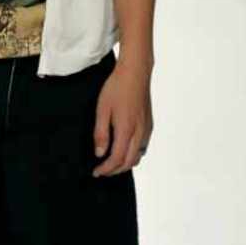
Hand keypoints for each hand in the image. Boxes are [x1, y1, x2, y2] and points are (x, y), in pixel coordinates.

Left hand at [92, 60, 152, 176]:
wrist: (135, 73)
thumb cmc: (117, 87)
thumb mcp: (102, 109)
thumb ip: (101, 133)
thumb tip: (100, 153)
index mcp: (126, 130)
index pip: (116, 159)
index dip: (106, 169)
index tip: (96, 172)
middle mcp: (139, 133)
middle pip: (129, 162)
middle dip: (115, 170)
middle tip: (102, 171)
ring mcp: (146, 129)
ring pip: (137, 156)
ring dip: (125, 163)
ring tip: (111, 162)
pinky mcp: (149, 124)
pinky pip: (142, 147)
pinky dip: (132, 154)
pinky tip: (124, 149)